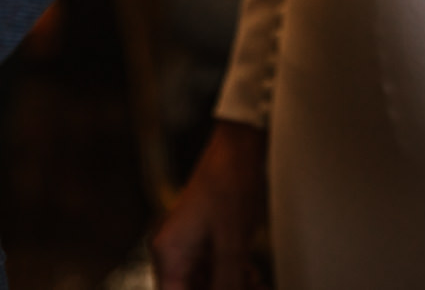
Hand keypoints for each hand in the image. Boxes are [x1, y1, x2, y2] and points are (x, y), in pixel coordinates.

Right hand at [151, 121, 269, 289]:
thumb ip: (227, 282)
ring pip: (203, 282)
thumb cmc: (230, 184)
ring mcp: (187, 243)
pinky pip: (212, 268)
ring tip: (255, 285)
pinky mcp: (202, 237)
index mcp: (169, 253)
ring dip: (227, 287)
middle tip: (249, 289)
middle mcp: (172, 250)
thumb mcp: (232, 244)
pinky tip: (251, 278)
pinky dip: (230, 276)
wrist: (238, 147)